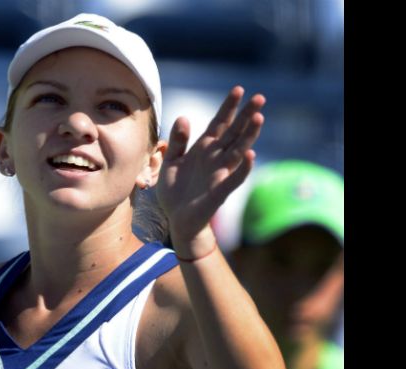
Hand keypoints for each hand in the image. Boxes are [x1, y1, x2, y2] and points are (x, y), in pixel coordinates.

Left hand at [156, 86, 264, 256]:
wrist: (176, 219)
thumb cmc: (175, 191)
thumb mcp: (170, 162)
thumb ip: (177, 142)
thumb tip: (184, 117)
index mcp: (203, 149)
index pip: (219, 123)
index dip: (228, 107)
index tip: (238, 89)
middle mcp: (215, 158)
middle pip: (234, 133)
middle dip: (246, 115)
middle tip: (260, 97)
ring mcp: (219, 173)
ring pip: (238, 150)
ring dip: (249, 135)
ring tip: (259, 117)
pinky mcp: (219, 190)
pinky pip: (234, 177)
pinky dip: (243, 167)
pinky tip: (250, 153)